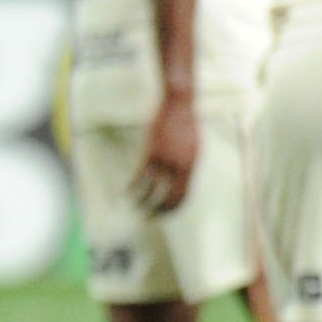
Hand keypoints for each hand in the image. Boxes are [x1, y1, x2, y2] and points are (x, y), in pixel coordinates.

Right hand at [129, 90, 201, 214]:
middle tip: (151, 217)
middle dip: (160, 209)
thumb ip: (187, 165)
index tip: (165, 215)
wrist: (178, 105)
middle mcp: (178, 166)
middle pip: (169, 195)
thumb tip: (183, 178)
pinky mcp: (151, 151)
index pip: (183, 195)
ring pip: (152, 188)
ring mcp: (164, 159)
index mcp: (190, 166)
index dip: (174, 207)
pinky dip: (134, 185)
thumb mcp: (193, 147)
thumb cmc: (186, 124)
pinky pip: (140, 174)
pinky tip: (127, 192)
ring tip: (137, 207)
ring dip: (143, 200)